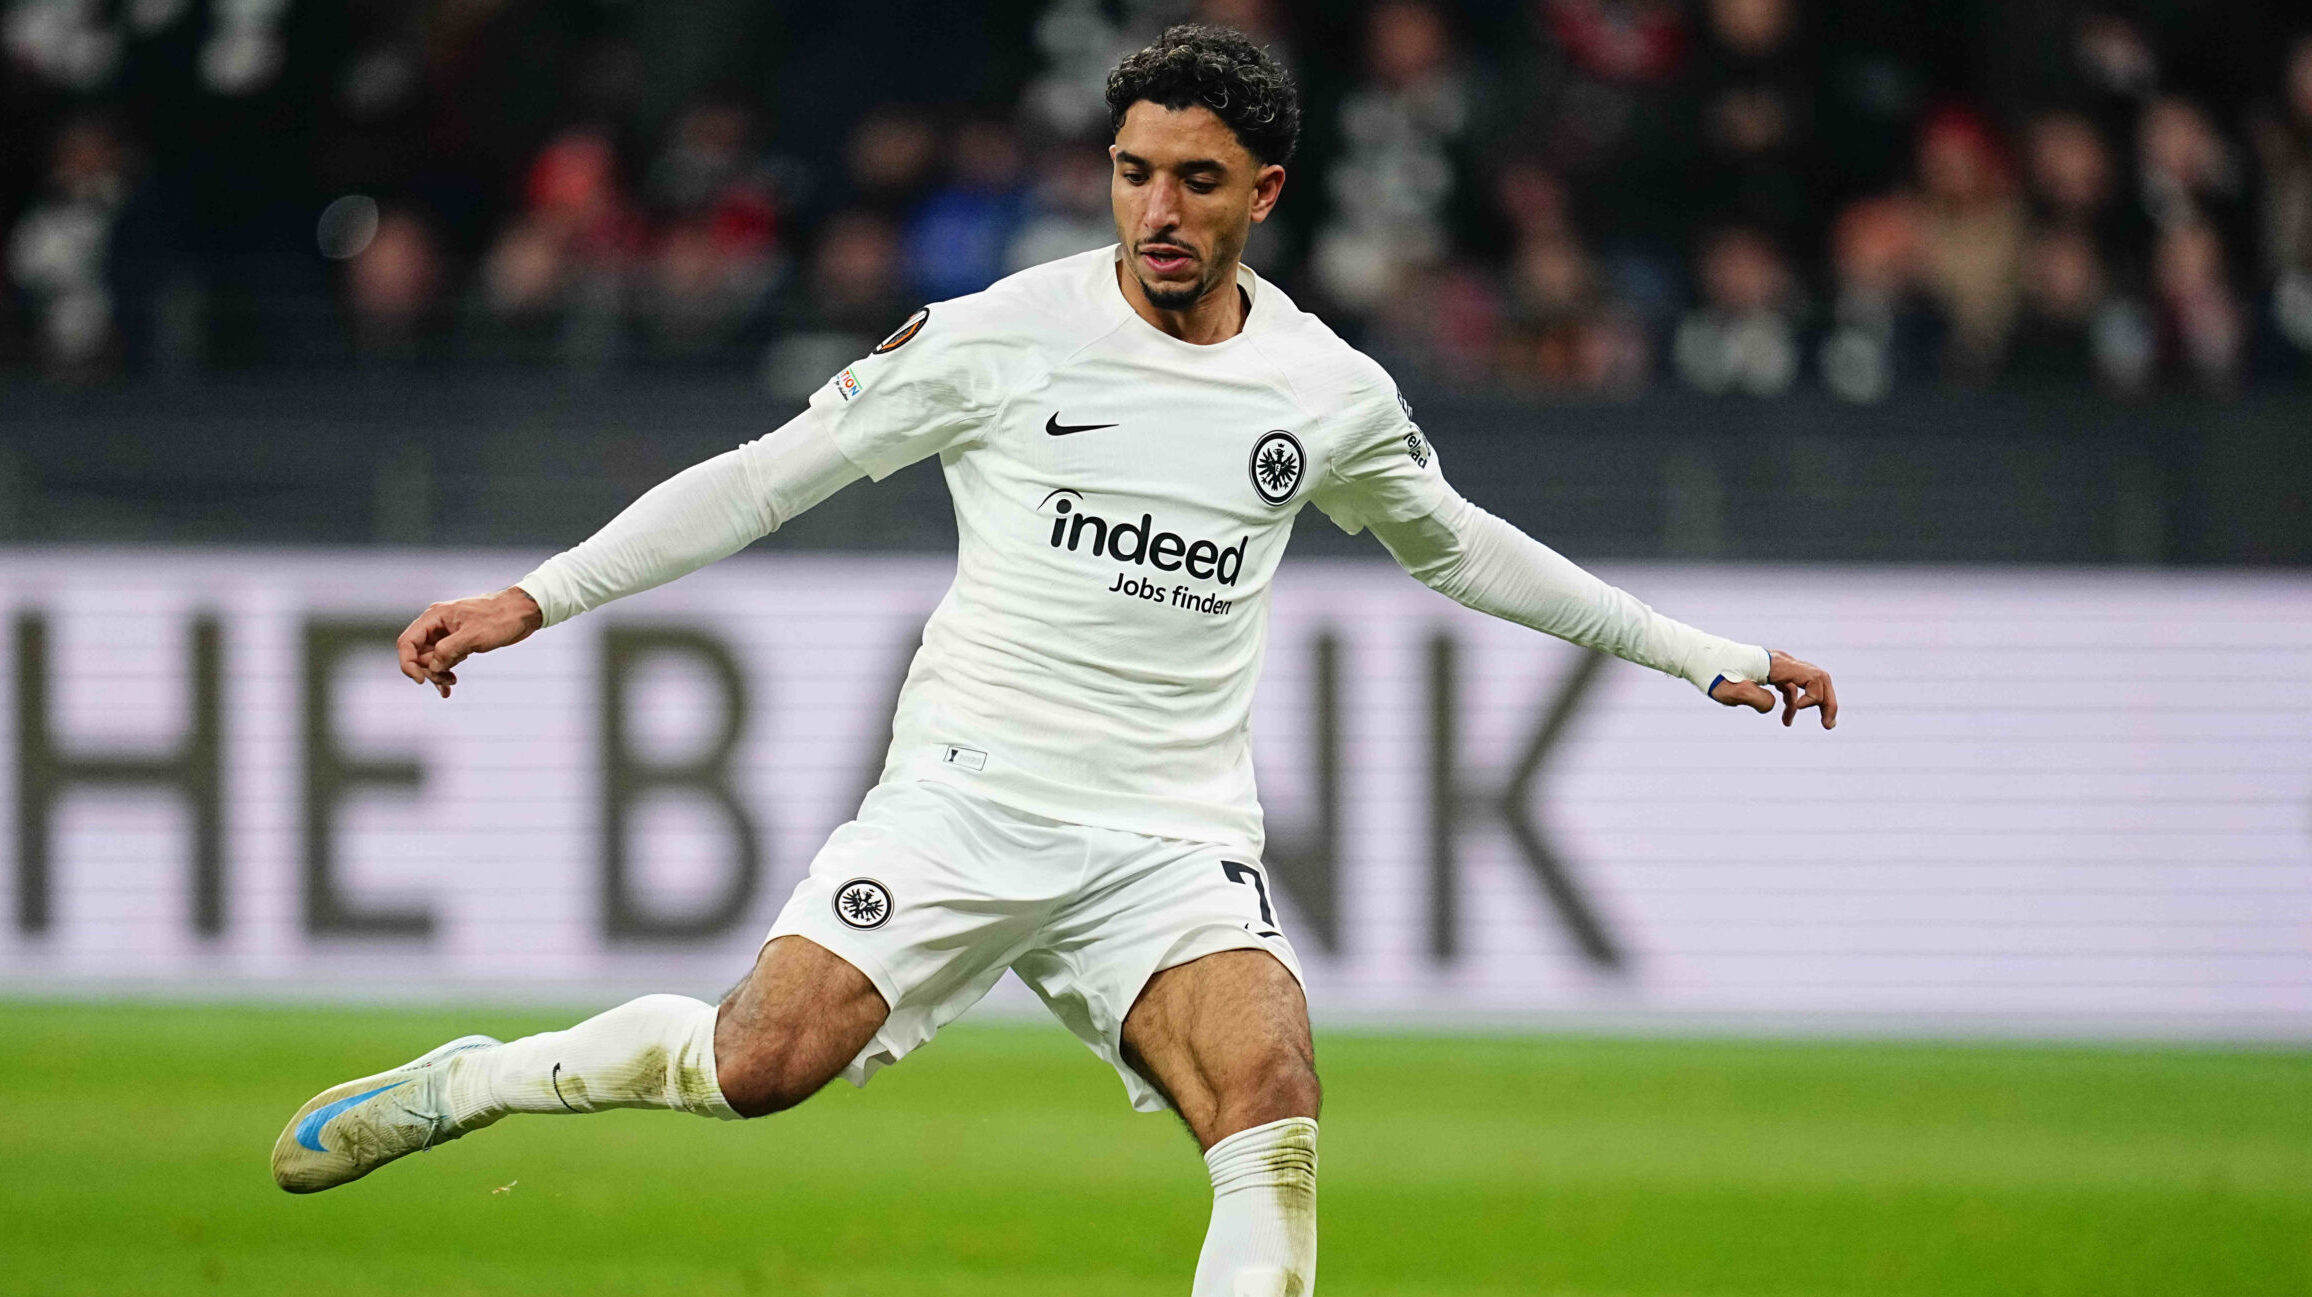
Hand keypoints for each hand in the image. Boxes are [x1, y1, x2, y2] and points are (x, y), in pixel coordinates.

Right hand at [396, 587, 542, 697]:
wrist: (523, 612)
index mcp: (435, 617)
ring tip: (451, 684)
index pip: (407, 642)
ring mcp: (447, 633)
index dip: (408, 663)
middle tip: (448, 681)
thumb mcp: (473, 636)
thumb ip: (448, 650)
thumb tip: (432, 667)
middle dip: (429, 671)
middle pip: (418, 654)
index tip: (422, 680)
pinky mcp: (458, 641)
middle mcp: (437, 624)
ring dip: (437, 674)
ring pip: (430, 659)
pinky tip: (450, 685)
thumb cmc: (500, 618)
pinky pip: (444, 659)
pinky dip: (445, 672)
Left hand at [1710, 648, 1837, 728]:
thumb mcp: (1733, 692)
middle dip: (1828, 701)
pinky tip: (1786, 720)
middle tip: (1829, 724)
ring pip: (1808, 682)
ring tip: (1824, 725)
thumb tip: (1774, 707)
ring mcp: (1777, 666)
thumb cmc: (1713, 673)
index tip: (1797, 711)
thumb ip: (1757, 700)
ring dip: (1816, 703)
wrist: (1698, 658)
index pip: (1815, 678)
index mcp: (1778, 664)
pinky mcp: (1768, 672)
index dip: (1816, 698)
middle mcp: (1782, 662)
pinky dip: (1794, 702)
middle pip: (1819, 678)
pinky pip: (1791, 686)